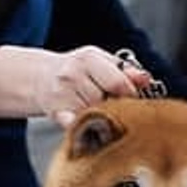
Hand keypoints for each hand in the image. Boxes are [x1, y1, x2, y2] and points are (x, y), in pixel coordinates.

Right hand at [36, 46, 153, 126]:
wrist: (41, 77)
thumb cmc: (78, 70)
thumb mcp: (102, 62)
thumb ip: (126, 71)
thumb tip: (145, 80)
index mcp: (88, 58)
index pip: (118, 83)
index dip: (130, 94)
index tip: (131, 98)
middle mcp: (72, 74)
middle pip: (107, 101)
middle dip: (114, 106)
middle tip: (112, 104)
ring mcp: (62, 95)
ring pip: (95, 115)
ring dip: (102, 116)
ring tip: (97, 109)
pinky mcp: (56, 113)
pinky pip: (78, 126)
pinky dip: (86, 127)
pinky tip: (88, 122)